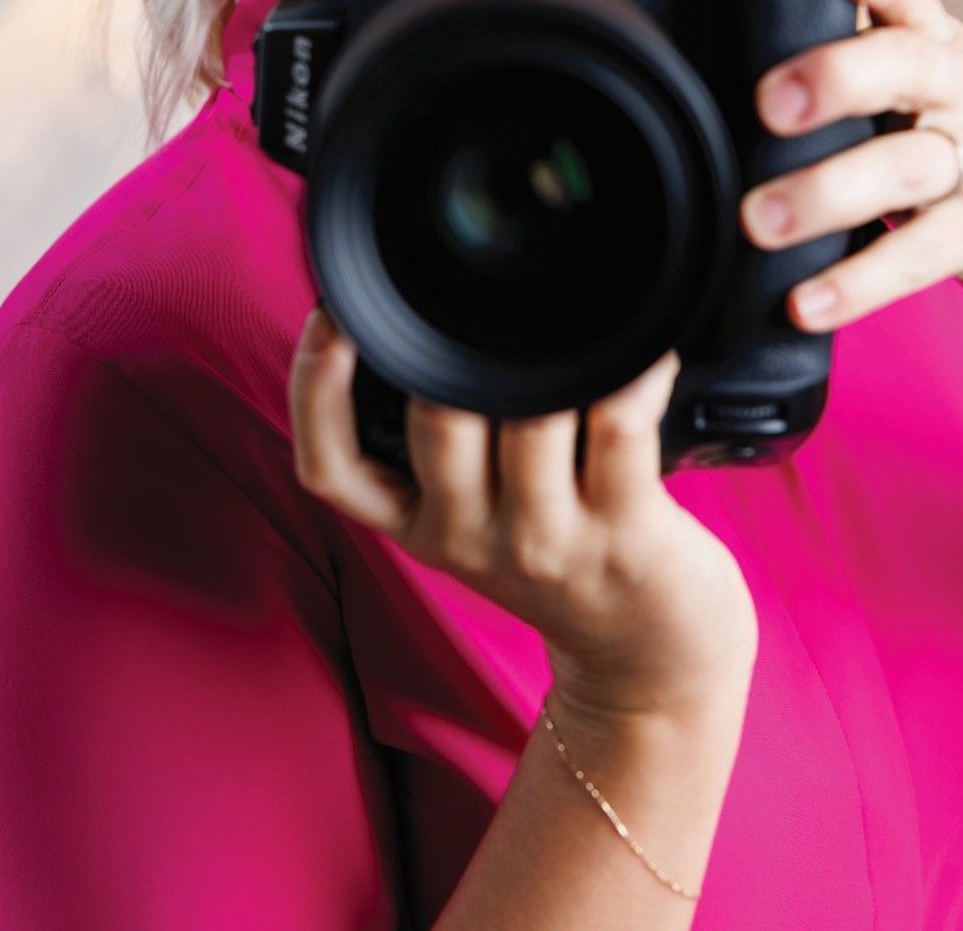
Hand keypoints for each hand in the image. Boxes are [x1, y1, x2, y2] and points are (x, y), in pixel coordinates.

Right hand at [287, 309, 757, 721]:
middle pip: (435, 420)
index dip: (314, 387)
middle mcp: (472, 536)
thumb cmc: (562, 567)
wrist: (648, 662)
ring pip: (529, 418)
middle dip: (449, 352)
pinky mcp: (626, 532)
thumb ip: (445, 448)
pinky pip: (620, 427)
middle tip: (479, 301)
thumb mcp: (475, 524)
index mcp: (420, 524)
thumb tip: (430, 330)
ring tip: (572, 314)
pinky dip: (633, 374)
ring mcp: (549, 538)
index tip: (328, 316)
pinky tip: (642, 350)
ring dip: (552, 355)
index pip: (331, 467)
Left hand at [739, 0, 962, 346]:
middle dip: (837, 77)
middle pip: (908, 66)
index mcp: (940, 48)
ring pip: (905, 166)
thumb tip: (740, 41)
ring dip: (825, 193)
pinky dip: (857, 284)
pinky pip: (915, 259)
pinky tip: (805, 303)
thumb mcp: (936, 92)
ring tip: (759, 220)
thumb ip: (861, 64)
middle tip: (768, 104)